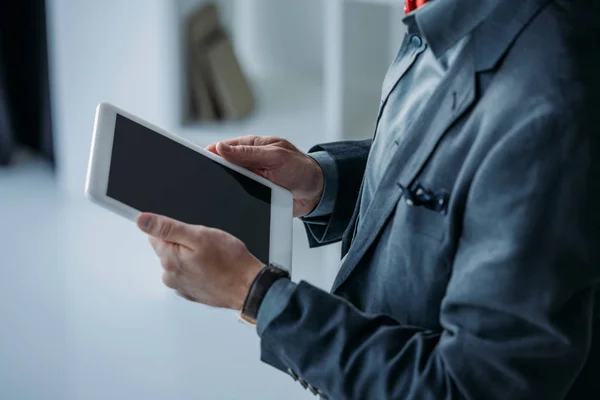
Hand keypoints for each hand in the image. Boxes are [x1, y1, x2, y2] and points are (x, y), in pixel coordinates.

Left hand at [137, 213, 263, 309]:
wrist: (248, 287)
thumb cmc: (230, 262)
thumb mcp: (200, 235)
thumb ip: (168, 227)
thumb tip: (142, 221)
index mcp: (169, 258)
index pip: (155, 236)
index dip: (174, 230)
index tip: (190, 233)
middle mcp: (170, 275)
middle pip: (168, 249)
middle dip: (185, 243)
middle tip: (206, 245)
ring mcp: (181, 286)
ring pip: (179, 262)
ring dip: (192, 257)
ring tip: (212, 258)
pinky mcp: (191, 292)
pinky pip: (189, 274)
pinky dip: (198, 270)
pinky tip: (213, 268)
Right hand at [206, 136, 323, 217]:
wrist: (317, 193)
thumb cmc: (301, 168)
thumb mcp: (276, 157)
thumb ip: (249, 153)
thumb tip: (221, 148)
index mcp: (251, 147)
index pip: (222, 149)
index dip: (209, 154)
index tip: (197, 160)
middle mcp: (248, 163)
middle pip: (222, 168)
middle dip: (214, 174)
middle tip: (204, 182)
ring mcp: (250, 181)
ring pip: (228, 185)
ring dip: (224, 190)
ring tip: (215, 195)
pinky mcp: (254, 197)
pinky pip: (239, 199)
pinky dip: (235, 201)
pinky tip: (229, 205)